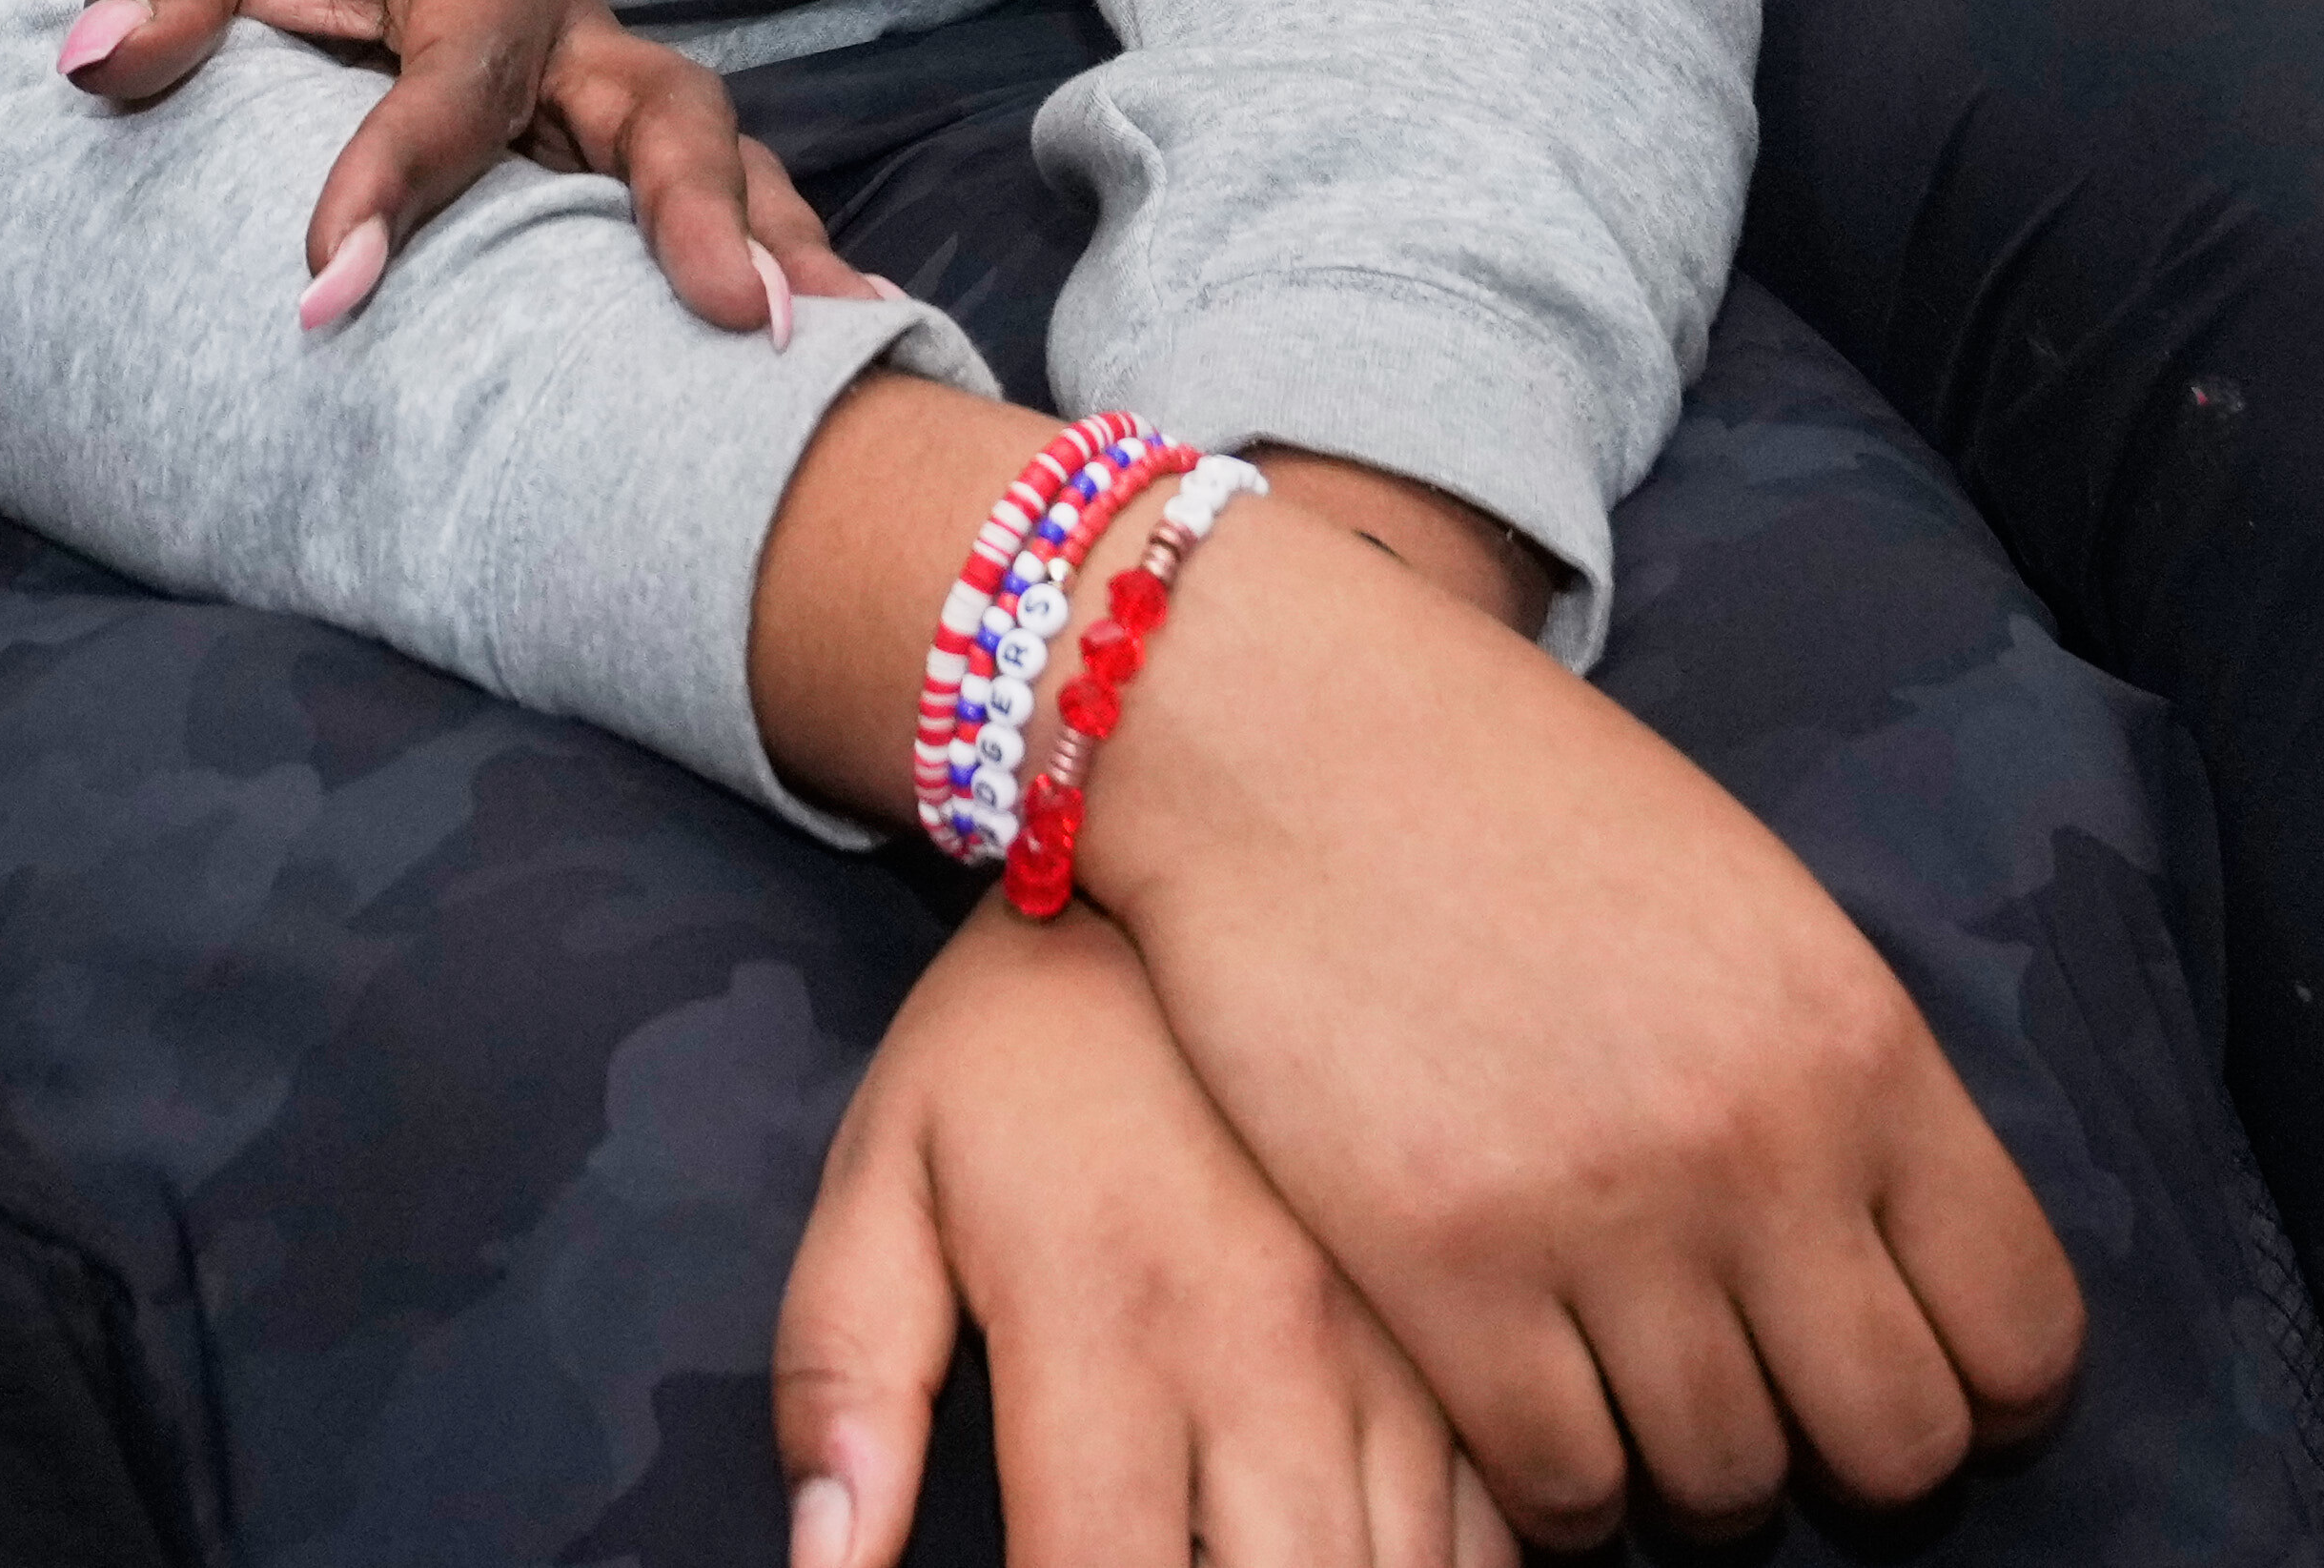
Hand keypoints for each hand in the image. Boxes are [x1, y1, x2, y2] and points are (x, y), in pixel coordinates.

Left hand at [74, 0, 874, 334]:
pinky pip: (702, 217)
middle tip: (723, 315)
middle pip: (659, 104)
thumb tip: (111, 59)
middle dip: (697, 205)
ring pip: (715, 167)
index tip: (328, 288)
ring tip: (832, 358)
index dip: (402, 171)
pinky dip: (760, 278)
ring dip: (772, 256)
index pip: (455, 69)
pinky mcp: (602, 163)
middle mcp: (567, 23)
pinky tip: (821, 369)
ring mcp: (600, 96)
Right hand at [758, 389, 2082, 1544]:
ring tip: (1643, 1395)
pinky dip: (1568, 1488)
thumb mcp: (1753, 907)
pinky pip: (1566, 1487)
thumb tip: (1915, 1277)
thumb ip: (1847, 1085)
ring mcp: (1601, 1217)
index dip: (1989, 1390)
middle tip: (1777, 1400)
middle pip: (1897, 1445)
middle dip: (1850, 1450)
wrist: (1294, 732)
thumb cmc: (1527, 805)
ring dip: (1697, 1468)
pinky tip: (1541, 1413)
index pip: (2025, 1333)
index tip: (1923, 1370)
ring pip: (1729, 1486)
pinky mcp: (1443, 1270)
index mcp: (1861, 1042)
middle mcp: (1760, 1145)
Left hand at [774, 901, 1501, 1567]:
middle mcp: (1273, 1345)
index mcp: (1110, 1319)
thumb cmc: (1018, 1040)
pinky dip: (1443, 1565)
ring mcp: (1398, 1340)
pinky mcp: (1473, 1321)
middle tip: (1160, 1564)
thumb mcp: (884, 1177)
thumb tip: (822, 1567)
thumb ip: (844, 1381)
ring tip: (1244, 1551)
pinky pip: (1501, 1521)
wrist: (1199, 829)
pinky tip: (1362, 1547)